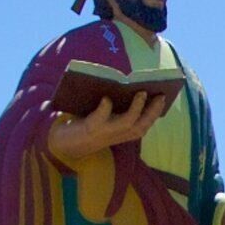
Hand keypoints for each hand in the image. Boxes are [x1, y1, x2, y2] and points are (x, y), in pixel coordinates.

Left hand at [42, 91, 170, 165]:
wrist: (60, 141)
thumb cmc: (84, 123)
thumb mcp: (102, 116)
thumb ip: (114, 104)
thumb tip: (125, 82)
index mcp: (120, 133)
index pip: (143, 125)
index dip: (155, 113)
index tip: (165, 96)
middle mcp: (115, 135)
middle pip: (140, 125)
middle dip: (152, 111)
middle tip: (159, 94)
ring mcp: (102, 133)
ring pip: (125, 124)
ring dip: (135, 109)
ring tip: (139, 92)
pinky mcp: (88, 130)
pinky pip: (98, 120)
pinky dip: (104, 110)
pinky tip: (106, 98)